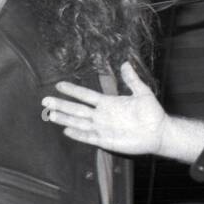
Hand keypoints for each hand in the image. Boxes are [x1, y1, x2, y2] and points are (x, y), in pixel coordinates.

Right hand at [42, 62, 166, 155]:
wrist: (159, 132)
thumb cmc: (152, 113)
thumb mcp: (142, 92)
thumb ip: (132, 79)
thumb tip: (125, 63)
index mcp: (108, 103)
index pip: (86, 95)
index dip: (73, 90)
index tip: (59, 85)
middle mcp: (102, 115)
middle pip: (77, 109)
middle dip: (61, 105)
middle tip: (45, 100)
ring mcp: (102, 128)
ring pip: (79, 122)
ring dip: (65, 119)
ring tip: (50, 114)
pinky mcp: (106, 140)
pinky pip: (89, 137)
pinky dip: (78, 134)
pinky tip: (67, 130)